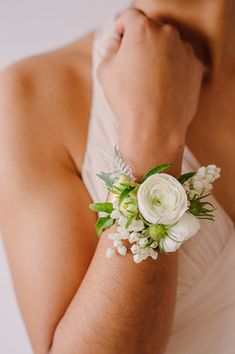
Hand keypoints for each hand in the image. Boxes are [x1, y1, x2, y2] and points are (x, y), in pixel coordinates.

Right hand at [98, 8, 204, 142]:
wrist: (154, 127)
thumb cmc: (127, 99)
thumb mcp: (105, 70)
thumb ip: (111, 49)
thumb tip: (118, 44)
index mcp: (143, 30)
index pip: (130, 16)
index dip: (122, 27)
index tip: (120, 40)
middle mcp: (168, 34)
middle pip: (151, 30)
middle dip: (141, 42)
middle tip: (132, 64)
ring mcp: (185, 51)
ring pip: (168, 46)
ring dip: (158, 56)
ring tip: (148, 81)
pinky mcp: (196, 68)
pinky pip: (181, 62)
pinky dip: (173, 70)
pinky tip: (162, 88)